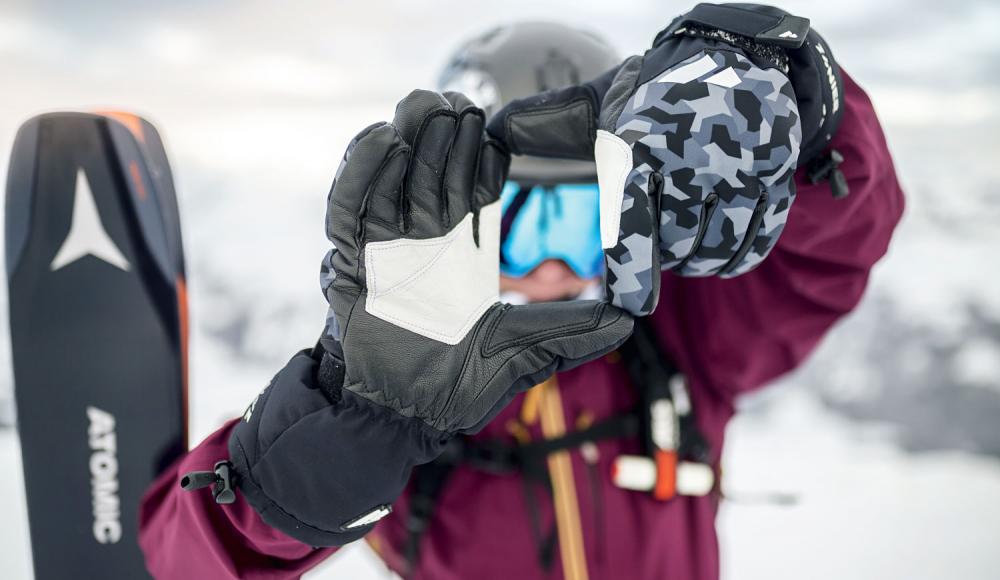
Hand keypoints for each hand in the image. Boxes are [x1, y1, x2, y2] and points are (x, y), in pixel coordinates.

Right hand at [320, 90, 632, 432]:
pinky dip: (361, 172)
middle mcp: (424, 242)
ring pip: (393, 176)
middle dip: (444, 134)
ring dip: (408, 138)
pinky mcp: (348, 260)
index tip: (495, 130)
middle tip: (458, 103)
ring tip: (424, 106)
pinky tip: (383, 140)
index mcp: (465, 251)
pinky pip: (348, 207)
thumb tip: (629, 317)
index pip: (472, 189)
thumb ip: (570, 330)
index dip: (482, 155)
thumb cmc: (456, 387)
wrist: (397, 416)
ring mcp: (384, 247)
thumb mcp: (522, 351)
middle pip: (432, 170)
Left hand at [487, 4, 840, 315]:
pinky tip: (720, 242)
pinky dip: (734, 255)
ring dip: (698, 260)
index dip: (632, 273)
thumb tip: (488, 130)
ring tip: (686, 236)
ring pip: (716, 251)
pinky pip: (755, 243)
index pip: (634, 225)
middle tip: (659, 236)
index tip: (630, 305)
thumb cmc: (655, 89)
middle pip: (677, 247)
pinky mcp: (777, 175)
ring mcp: (742, 168)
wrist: (739, 54)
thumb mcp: (598, 101)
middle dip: (664, 256)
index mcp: (640, 145)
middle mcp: (693, 159)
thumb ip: (543, 122)